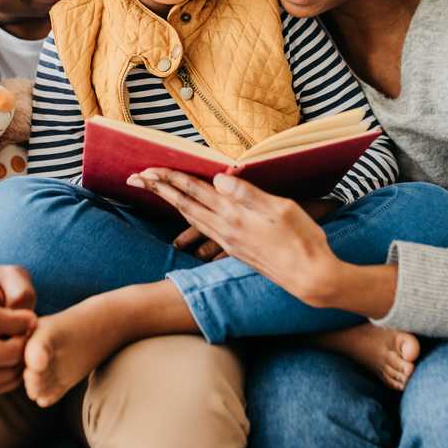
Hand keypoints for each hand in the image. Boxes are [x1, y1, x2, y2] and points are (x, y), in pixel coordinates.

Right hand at [0, 265, 37, 397]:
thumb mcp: (11, 275)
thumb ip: (21, 291)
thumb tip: (25, 320)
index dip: (15, 324)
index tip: (33, 319)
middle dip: (12, 352)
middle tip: (30, 343)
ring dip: (8, 372)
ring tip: (25, 356)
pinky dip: (4, 383)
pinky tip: (16, 366)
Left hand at [129, 170, 341, 306]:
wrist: (312, 278)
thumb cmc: (304, 240)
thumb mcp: (281, 209)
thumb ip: (248, 194)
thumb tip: (218, 179)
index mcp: (235, 215)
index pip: (195, 191)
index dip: (170, 178)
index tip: (148, 169)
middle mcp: (227, 229)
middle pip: (185, 204)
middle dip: (160, 189)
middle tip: (136, 178)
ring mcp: (231, 242)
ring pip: (192, 218)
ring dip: (172, 202)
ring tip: (156, 192)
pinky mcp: (237, 251)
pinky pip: (205, 231)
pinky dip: (190, 219)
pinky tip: (188, 217)